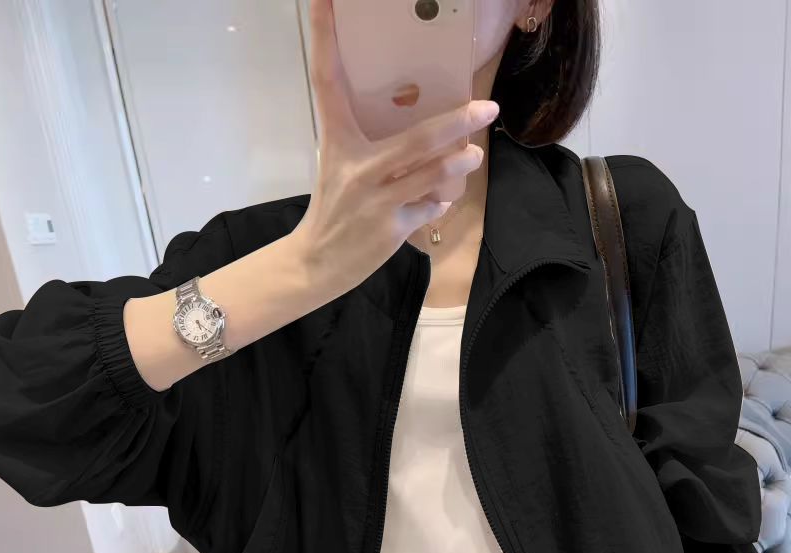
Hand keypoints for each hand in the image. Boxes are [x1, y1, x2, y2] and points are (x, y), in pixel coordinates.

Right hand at [293, 0, 498, 297]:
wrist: (315, 264)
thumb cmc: (332, 211)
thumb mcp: (342, 169)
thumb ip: (379, 150)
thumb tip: (432, 138)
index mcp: (337, 142)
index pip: (327, 81)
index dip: (324, 37)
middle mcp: (356, 167)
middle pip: (416, 137)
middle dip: (457, 122)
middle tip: (487, 107)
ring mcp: (375, 200)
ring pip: (433, 175)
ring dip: (459, 165)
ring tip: (473, 156)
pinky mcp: (390, 229)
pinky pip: (430, 207)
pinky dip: (438, 203)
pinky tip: (434, 203)